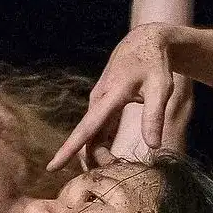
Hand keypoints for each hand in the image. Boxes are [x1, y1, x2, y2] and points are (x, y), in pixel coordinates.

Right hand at [51, 25, 176, 171]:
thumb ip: (154, 117)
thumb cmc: (155, 64)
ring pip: (92, 136)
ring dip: (101, 154)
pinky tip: (113, 155)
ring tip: (118, 165)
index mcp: (110, 96)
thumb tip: (154, 146)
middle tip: (118, 171)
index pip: (86, 128)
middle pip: (88, 138)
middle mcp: (98, 100)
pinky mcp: (101, 105)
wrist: (144, 41)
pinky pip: (97, 130)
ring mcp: (98, 102)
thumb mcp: (161, 88)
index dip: (69, 149)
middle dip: (96, 159)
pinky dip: (103, 145)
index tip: (52, 167)